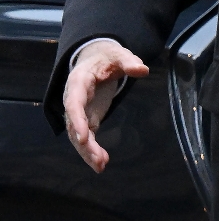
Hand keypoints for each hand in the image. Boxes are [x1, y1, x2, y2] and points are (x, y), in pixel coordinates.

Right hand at [63, 41, 148, 172]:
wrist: (97, 59)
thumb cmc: (108, 57)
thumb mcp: (119, 55)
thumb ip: (129, 61)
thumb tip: (143, 70)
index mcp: (79, 81)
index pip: (74, 103)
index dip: (77, 121)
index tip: (83, 137)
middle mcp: (73, 99)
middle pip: (74, 124)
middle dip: (84, 144)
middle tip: (98, 159)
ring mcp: (79, 111)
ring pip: (78, 135)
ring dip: (87, 152)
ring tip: (101, 166)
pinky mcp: (87, 119)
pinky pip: (86, 138)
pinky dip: (92, 151)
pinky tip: (102, 163)